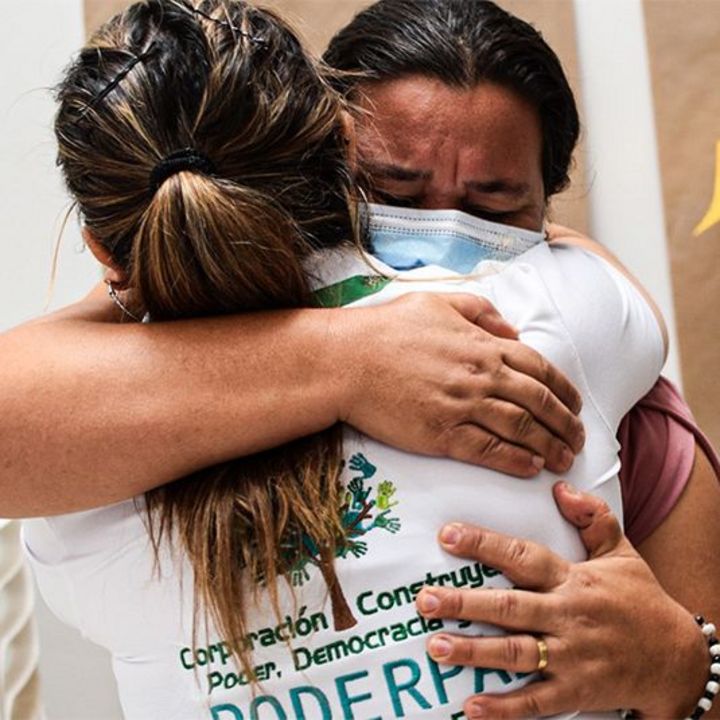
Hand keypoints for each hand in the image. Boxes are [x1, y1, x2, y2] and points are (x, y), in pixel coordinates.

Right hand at [333, 293, 584, 477]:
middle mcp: (480, 375)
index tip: (575, 406)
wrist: (346, 361)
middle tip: (577, 440)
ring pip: (522, 429)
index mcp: (482, 344)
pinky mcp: (441, 434)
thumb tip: (511, 329)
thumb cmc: (386, 329)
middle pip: (539, 402)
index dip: (564, 390)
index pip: (540, 368)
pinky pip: (490, 451)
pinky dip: (515, 460)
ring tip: (563, 460)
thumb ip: (480, 311)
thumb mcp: (437, 302)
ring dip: (549, 446)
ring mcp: (462, 406)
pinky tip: (530, 468)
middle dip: (566, 424)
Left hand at [415, 484, 707, 718]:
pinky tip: (472, 707)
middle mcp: (568, 615)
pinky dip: (504, 707)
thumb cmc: (642, 601)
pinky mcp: (577, 691)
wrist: (679, 659)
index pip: (522, 556)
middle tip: (424, 600)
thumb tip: (560, 488)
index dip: (484, 544)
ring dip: (474, 652)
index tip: (447, 535)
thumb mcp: (622, 553)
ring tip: (435, 646)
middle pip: (510, 607)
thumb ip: (593, 518)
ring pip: (516, 654)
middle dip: (464, 604)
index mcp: (573, 578)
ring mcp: (571, 656)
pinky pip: (536, 701)